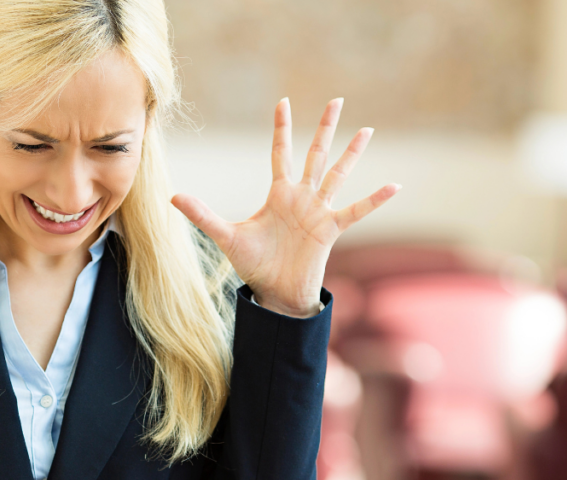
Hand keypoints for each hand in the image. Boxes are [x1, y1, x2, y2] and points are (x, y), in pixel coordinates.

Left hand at [171, 98, 399, 317]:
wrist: (275, 292)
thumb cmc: (254, 264)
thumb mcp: (225, 236)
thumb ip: (202, 215)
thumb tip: (173, 197)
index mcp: (279, 194)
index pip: (281, 153)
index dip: (282, 128)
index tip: (283, 102)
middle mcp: (302, 197)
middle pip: (315, 154)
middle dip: (325, 127)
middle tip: (337, 100)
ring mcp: (319, 211)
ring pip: (338, 173)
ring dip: (352, 152)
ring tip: (367, 129)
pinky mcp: (331, 229)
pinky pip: (356, 210)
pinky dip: (374, 199)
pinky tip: (394, 185)